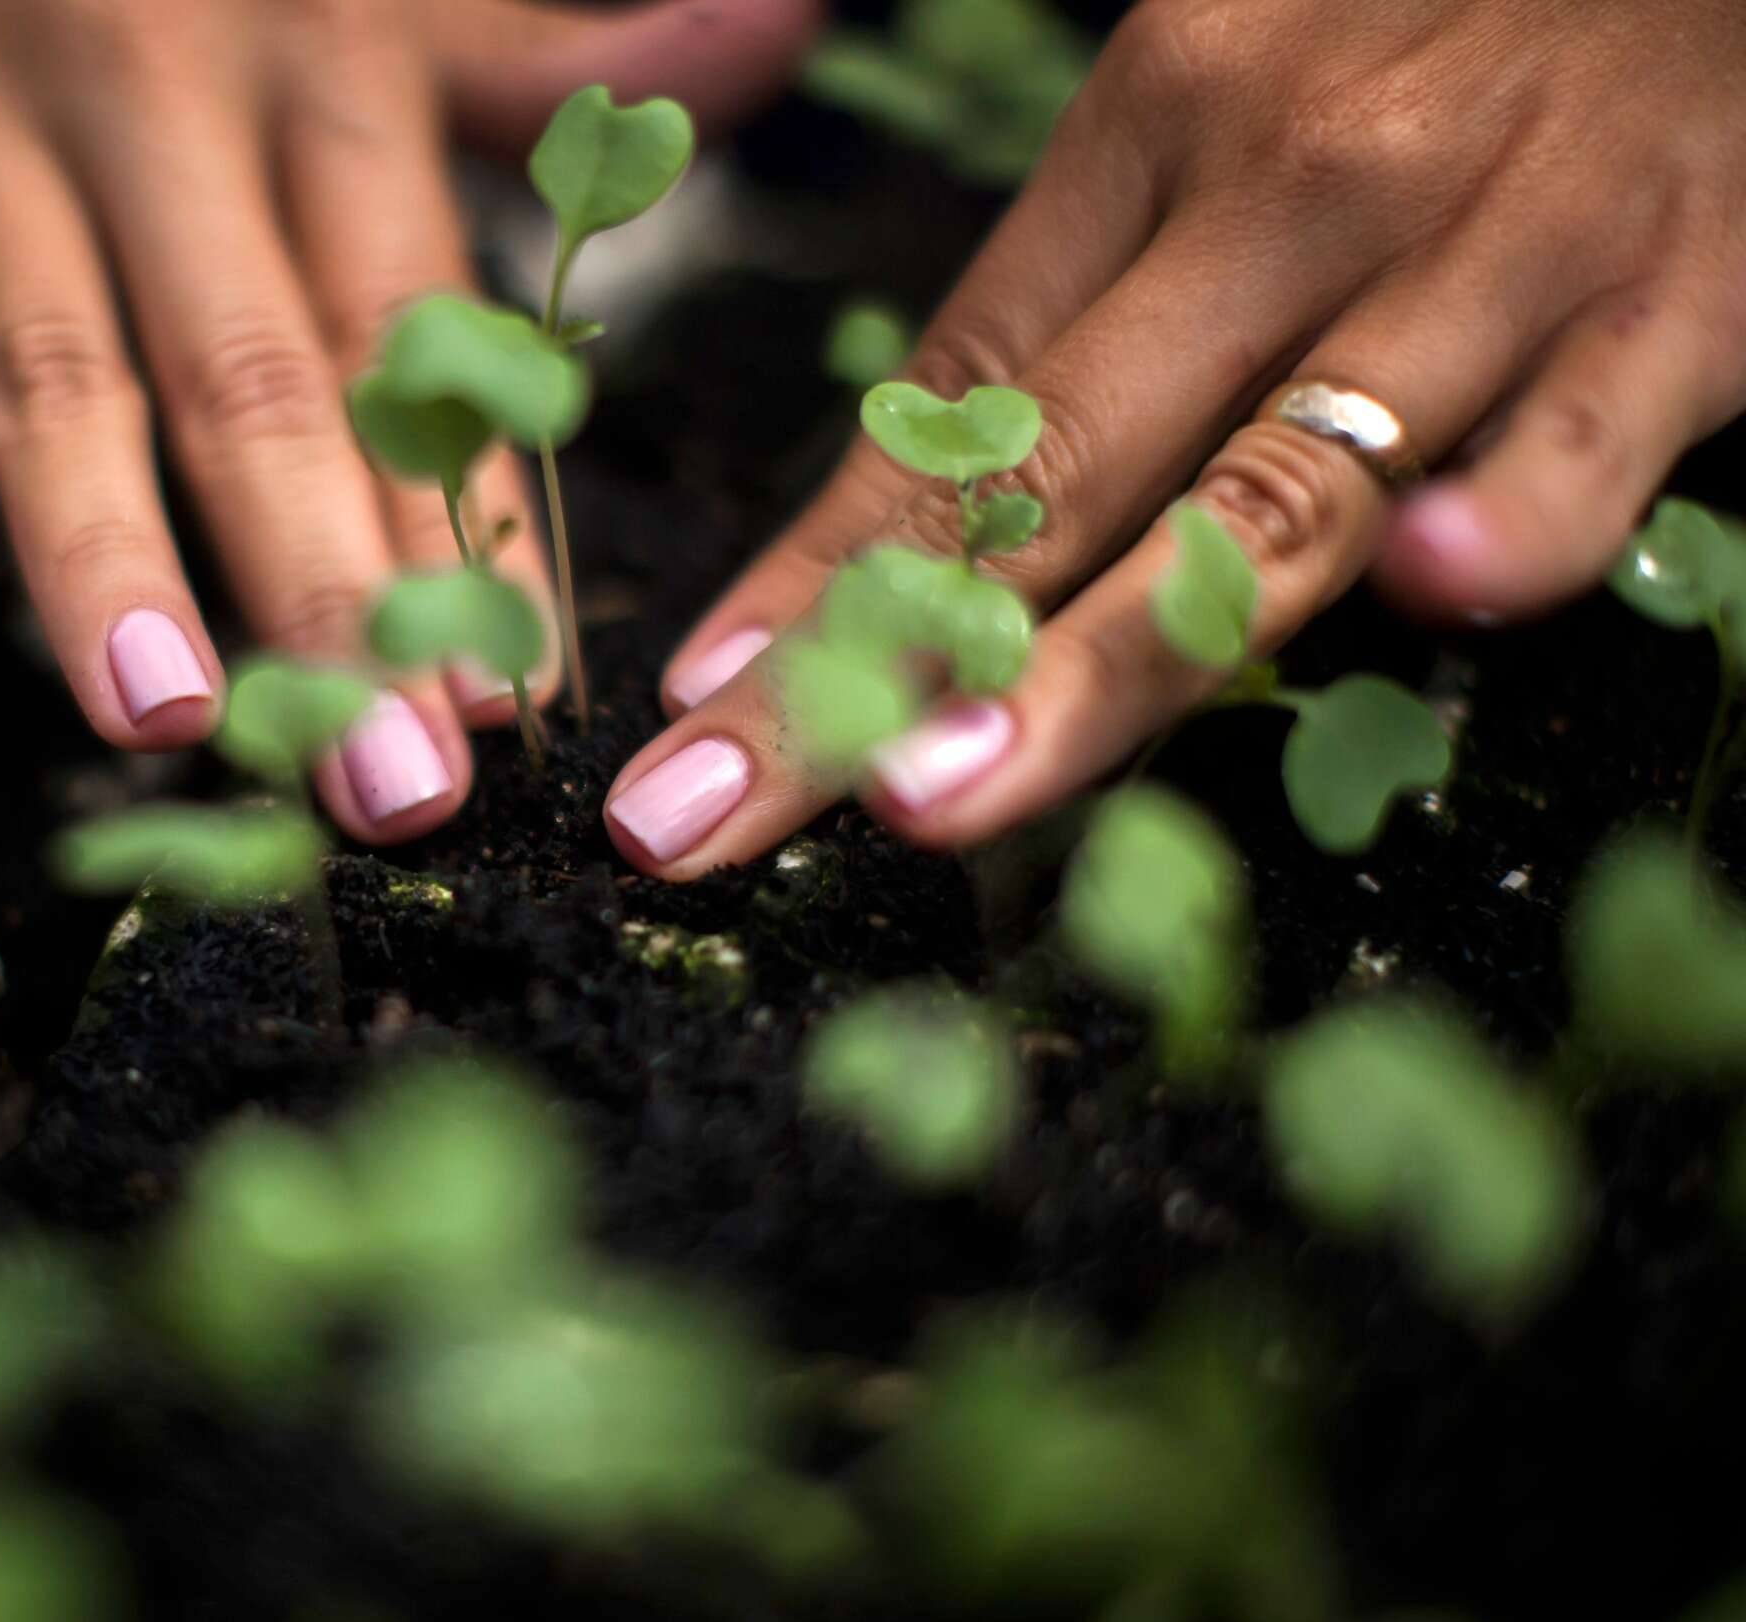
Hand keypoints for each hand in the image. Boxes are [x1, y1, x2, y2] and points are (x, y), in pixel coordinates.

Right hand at [0, 0, 817, 842]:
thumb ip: (541, 48)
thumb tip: (776, 38)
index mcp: (320, 67)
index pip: (406, 325)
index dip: (463, 517)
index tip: (517, 695)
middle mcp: (155, 107)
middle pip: (247, 374)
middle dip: (322, 589)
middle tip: (384, 780)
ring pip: (52, 373)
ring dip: (106, 559)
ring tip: (169, 717)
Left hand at [606, 0, 1745, 877]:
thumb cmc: (1443, 9)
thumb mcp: (1232, 83)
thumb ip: (1104, 281)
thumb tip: (938, 506)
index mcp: (1159, 126)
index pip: (953, 399)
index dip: (816, 569)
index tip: (699, 704)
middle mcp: (1293, 194)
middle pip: (1052, 477)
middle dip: (865, 666)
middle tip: (709, 815)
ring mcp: (1486, 250)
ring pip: (1270, 501)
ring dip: (1095, 667)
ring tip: (937, 797)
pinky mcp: (1686, 294)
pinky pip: (1584, 449)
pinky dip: (1515, 527)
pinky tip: (1437, 599)